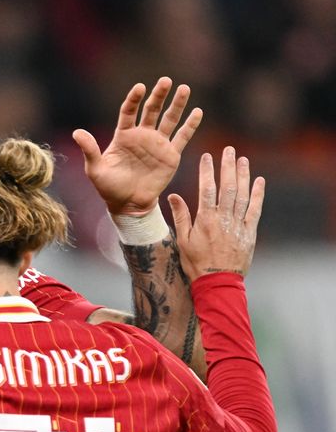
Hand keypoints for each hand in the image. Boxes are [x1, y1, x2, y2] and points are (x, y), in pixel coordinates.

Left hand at [73, 77, 202, 215]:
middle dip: (159, 95)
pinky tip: (198, 112)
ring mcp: (157, 144)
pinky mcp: (171, 155)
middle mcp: (142, 135)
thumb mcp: (95, 169)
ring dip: (177, 104)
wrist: (128, 204)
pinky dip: (190, 125)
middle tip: (165, 80)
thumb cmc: (108, 187)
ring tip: (184, 88)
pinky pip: (182, 137)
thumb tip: (76, 132)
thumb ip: (89, 150)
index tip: (140, 87)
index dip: (134, 99)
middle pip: (151, 110)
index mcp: (124, 136)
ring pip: (169, 119)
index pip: (129, 112)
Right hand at [169, 147, 264, 280]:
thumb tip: (173, 196)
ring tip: (243, 160)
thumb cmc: (196, 262)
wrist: (217, 281)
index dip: (208, 171)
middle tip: (229, 150)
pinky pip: (255, 209)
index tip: (207, 156)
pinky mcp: (249, 232)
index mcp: (205, 219)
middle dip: (228, 166)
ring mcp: (238, 224)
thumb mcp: (182, 240)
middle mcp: (223, 218)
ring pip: (242, 194)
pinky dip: (258, 194)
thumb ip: (180, 216)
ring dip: (243, 175)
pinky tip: (259, 181)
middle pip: (228, 187)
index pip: (207, 189)